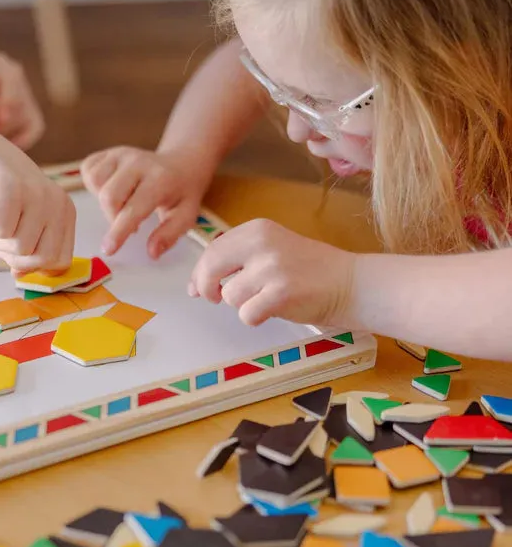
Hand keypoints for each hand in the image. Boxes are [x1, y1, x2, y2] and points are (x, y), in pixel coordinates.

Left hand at [0, 53, 43, 149]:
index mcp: (0, 65)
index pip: (12, 81)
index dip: (9, 100)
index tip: (1, 119)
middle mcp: (19, 80)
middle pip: (20, 105)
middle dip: (1, 122)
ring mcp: (29, 99)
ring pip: (27, 120)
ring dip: (7, 131)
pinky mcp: (33, 118)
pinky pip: (34, 131)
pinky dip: (22, 140)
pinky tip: (7, 143)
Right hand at [0, 120, 74, 275]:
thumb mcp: (22, 226)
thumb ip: (29, 252)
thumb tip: (22, 275)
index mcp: (66, 213)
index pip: (61, 262)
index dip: (36, 265)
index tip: (19, 250)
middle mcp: (58, 203)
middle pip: (43, 260)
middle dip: (17, 258)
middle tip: (4, 235)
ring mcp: (37, 195)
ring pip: (20, 248)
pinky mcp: (11, 189)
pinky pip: (1, 231)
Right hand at [82, 147, 205, 258]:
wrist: (182, 163)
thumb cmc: (182, 193)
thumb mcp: (186, 216)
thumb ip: (169, 235)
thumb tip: (152, 253)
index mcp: (160, 180)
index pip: (133, 209)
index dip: (119, 231)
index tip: (108, 249)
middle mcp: (138, 162)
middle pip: (109, 196)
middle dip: (113, 218)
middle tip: (130, 224)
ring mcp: (121, 154)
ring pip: (95, 181)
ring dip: (104, 202)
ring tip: (122, 205)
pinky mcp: (108, 152)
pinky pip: (89, 170)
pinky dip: (95, 186)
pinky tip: (114, 191)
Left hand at [189, 219, 355, 326]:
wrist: (350, 283)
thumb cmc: (309, 270)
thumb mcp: (271, 249)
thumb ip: (238, 259)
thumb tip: (197, 284)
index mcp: (256, 229)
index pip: (212, 249)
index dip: (199, 273)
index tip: (196, 288)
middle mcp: (261, 243)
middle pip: (211, 268)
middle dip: (207, 287)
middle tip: (214, 298)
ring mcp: (271, 267)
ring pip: (230, 296)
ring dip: (243, 304)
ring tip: (267, 298)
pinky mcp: (281, 293)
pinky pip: (247, 314)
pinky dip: (256, 318)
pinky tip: (274, 310)